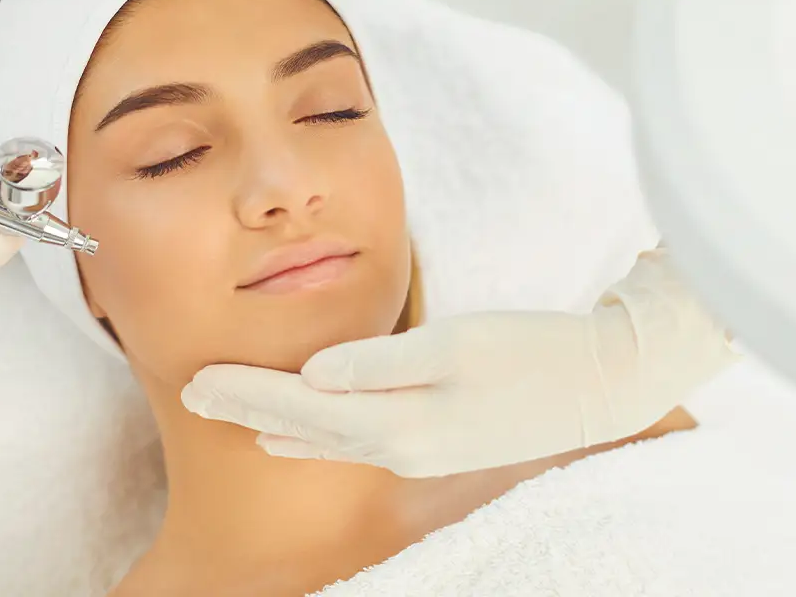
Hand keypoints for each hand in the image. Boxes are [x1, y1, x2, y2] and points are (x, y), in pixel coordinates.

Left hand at [181, 248, 737, 477]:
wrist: (607, 380)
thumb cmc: (533, 351)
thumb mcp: (454, 346)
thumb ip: (376, 364)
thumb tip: (310, 374)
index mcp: (397, 424)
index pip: (298, 408)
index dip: (245, 392)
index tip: (194, 379)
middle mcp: (399, 447)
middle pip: (301, 428)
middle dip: (245, 408)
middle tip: (188, 393)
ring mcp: (418, 450)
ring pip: (322, 438)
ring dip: (271, 422)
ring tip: (228, 411)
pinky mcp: (435, 440)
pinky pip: (352, 442)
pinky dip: (310, 437)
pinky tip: (289, 439)